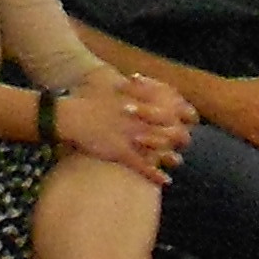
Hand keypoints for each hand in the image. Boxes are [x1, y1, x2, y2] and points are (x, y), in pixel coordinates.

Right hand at [57, 77, 189, 179]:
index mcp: (139, 102)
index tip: (190, 117)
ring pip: (161, 150)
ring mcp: (132, 136)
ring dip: (171, 157)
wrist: (68, 115)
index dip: (183, 113)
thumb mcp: (108, 82)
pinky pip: (144, 166)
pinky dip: (156, 175)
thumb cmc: (86, 98)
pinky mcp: (122, 152)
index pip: (170, 107)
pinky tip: (165, 181)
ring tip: (177, 161)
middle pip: (170, 130)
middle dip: (179, 137)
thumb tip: (134, 77)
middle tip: (184, 142)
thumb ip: (126, 84)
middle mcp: (139, 119)